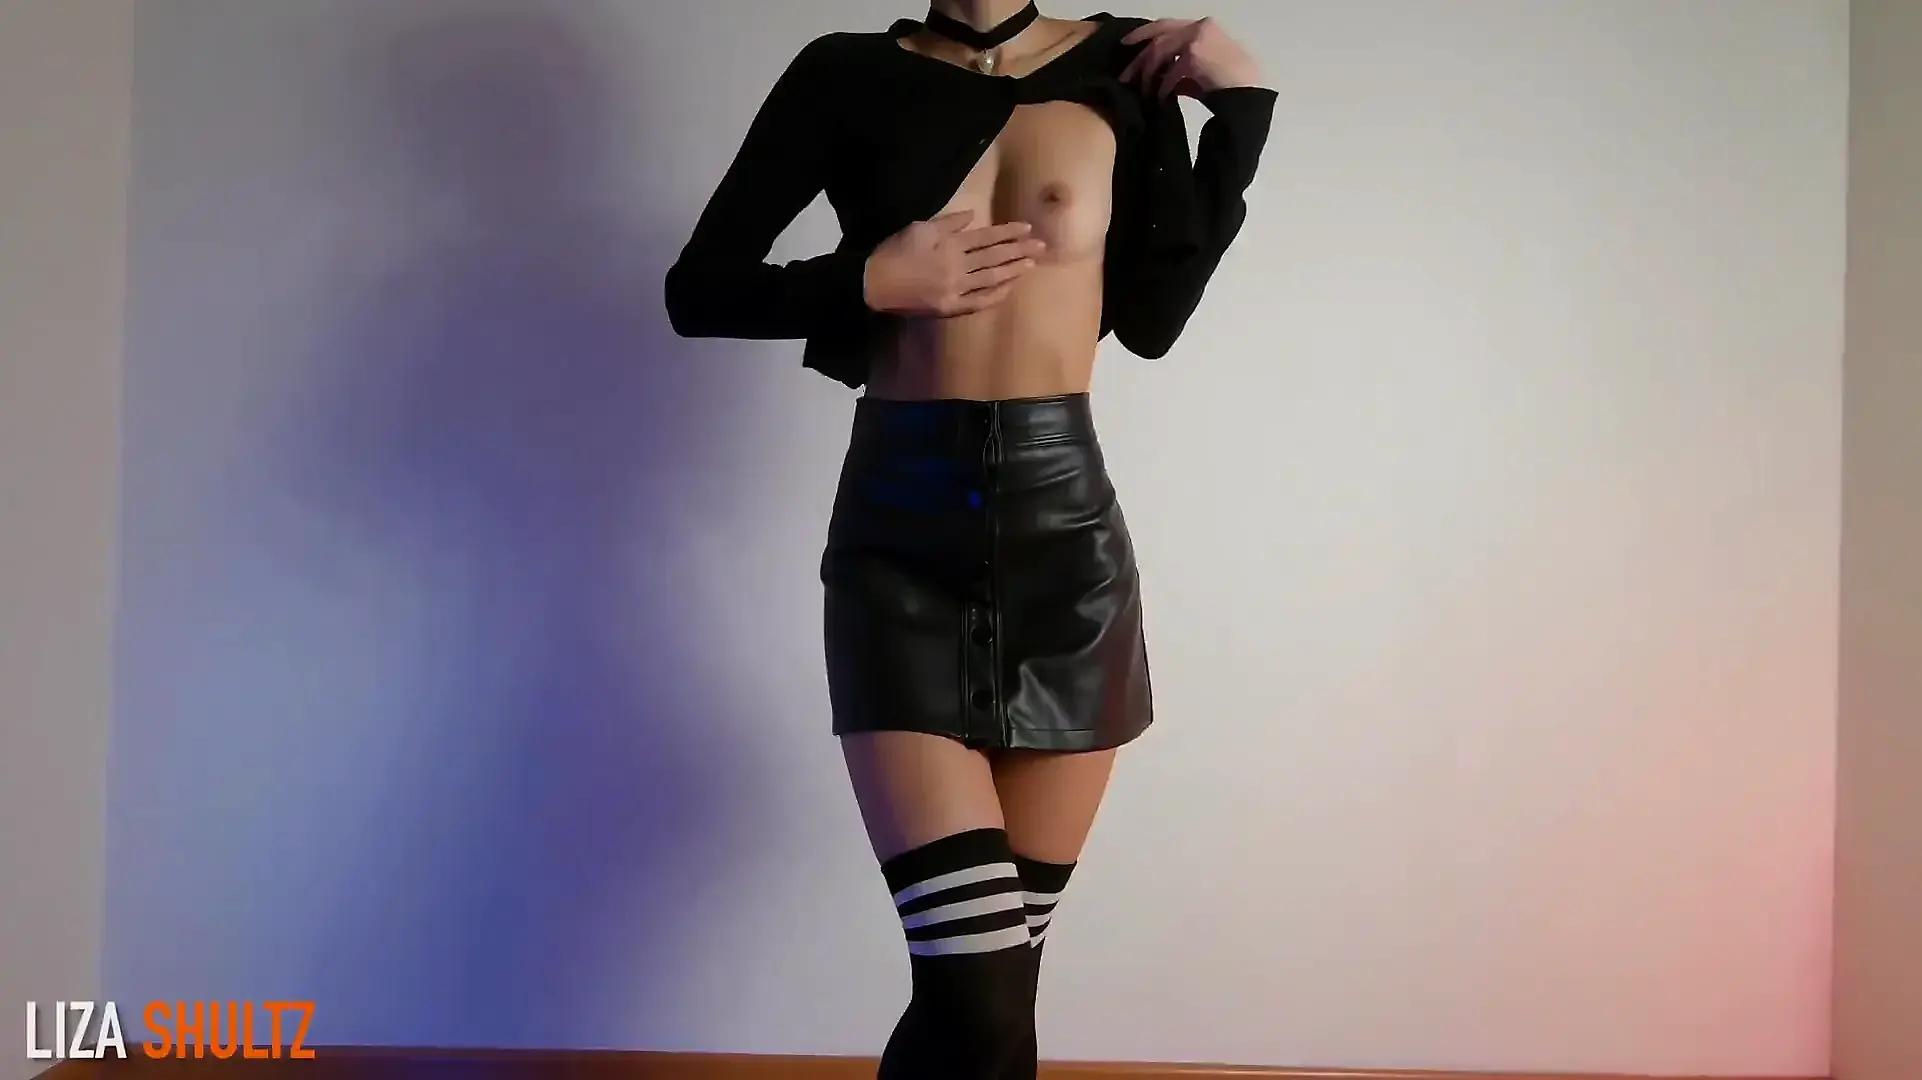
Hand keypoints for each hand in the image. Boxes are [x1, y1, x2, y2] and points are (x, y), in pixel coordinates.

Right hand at [863, 211, 1046, 317]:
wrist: (874, 284)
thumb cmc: (894, 251)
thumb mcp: (919, 228)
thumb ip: (947, 222)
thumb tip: (972, 217)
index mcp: (949, 244)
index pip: (986, 236)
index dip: (1008, 232)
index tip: (1027, 228)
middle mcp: (958, 266)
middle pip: (994, 256)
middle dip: (1019, 250)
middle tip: (1041, 246)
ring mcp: (956, 289)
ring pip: (991, 278)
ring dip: (1013, 271)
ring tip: (1031, 264)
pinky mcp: (950, 308)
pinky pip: (979, 302)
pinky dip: (996, 296)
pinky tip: (1009, 289)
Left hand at [1120, 18, 1262, 98]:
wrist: (1249, 93)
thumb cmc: (1229, 84)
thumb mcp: (1201, 71)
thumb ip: (1178, 69)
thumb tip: (1157, 79)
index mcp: (1203, 26)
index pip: (1166, 25)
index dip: (1144, 32)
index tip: (1127, 43)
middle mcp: (1199, 27)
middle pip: (1158, 37)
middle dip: (1138, 58)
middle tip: (1124, 75)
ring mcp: (1197, 39)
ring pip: (1160, 52)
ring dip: (1148, 75)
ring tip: (1142, 92)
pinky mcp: (1195, 56)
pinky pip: (1170, 73)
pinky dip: (1163, 88)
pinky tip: (1160, 99)